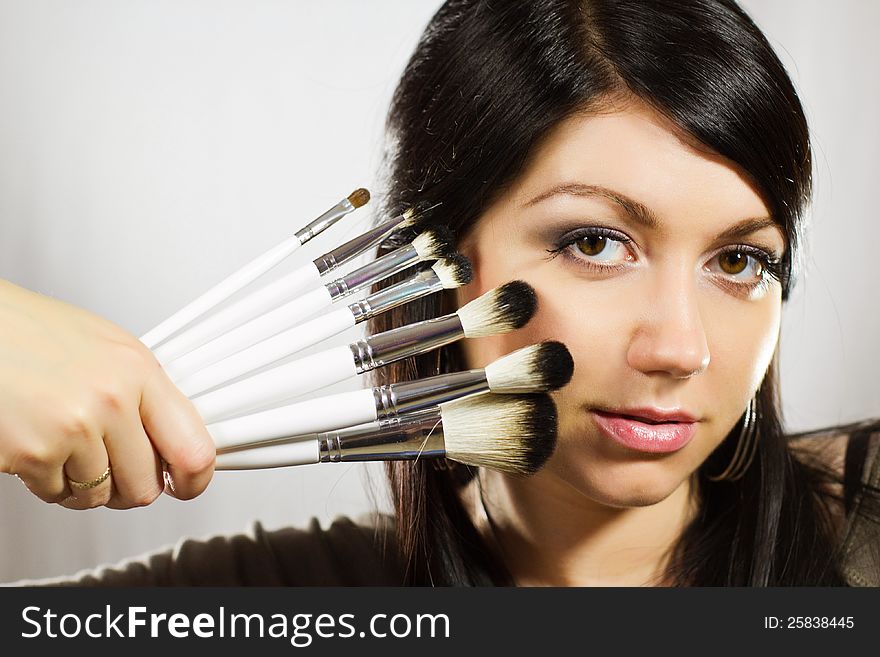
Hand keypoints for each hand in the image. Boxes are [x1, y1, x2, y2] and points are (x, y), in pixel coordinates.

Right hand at [0, 279, 214, 508]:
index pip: (193, 448)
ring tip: (70, 449)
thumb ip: (148, 393)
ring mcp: (73, 428)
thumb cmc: (36, 334)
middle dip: (131, 487)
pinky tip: (42, 446)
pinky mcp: (34, 453)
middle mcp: (112, 400)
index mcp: (139, 371)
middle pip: (145, 486)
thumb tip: (177, 438)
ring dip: (86, 484)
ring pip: (100, 496)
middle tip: (116, 470)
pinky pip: (57, 494)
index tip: (187, 486)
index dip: (195, 479)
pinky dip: (50, 480)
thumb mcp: (112, 349)